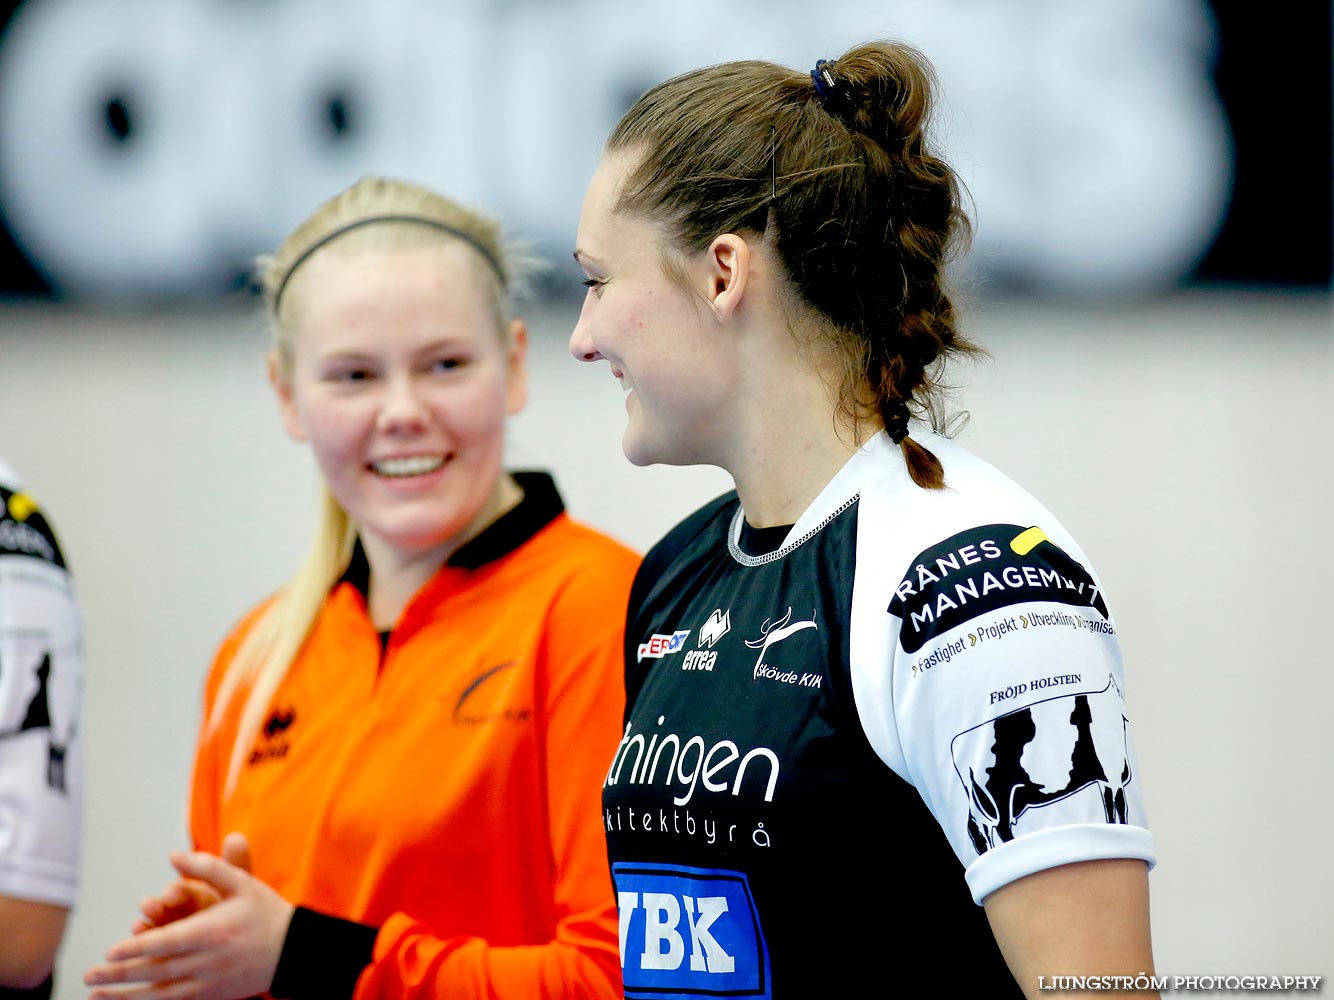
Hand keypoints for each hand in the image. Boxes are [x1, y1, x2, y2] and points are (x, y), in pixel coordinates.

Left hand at [84, 845, 293, 999]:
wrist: (296, 950)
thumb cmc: (266, 912)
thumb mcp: (242, 882)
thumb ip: (208, 866)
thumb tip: (174, 856)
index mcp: (213, 931)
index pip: (167, 942)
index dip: (137, 948)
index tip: (112, 950)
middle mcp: (207, 960)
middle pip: (156, 971)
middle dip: (119, 975)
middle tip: (89, 975)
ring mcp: (209, 983)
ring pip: (161, 994)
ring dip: (126, 998)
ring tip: (96, 997)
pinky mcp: (213, 997)